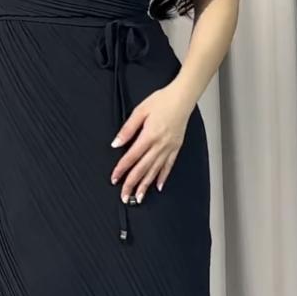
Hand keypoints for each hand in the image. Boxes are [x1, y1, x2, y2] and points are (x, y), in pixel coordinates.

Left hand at [109, 84, 194, 200]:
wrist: (182, 98)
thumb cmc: (162, 101)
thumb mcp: (140, 111)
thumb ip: (127, 129)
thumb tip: (116, 143)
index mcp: (149, 136)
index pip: (131, 157)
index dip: (122, 169)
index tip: (114, 178)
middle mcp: (159, 145)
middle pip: (142, 168)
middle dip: (132, 184)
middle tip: (124, 196)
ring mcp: (169, 148)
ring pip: (155, 171)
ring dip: (146, 185)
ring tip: (139, 197)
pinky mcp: (176, 147)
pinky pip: (168, 166)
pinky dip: (163, 177)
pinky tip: (158, 186)